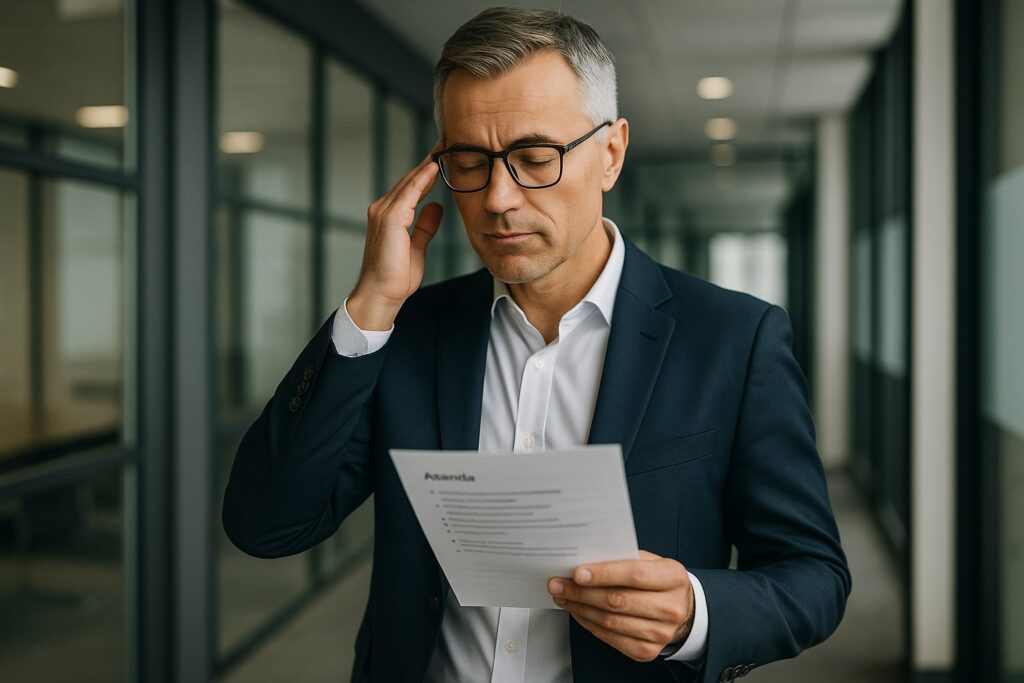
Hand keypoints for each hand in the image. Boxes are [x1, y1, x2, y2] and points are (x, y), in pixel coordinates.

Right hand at [347, 142, 443, 329]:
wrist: (382, 295)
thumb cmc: (396, 277)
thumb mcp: (417, 247)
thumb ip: (425, 226)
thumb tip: (436, 207)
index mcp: (391, 215)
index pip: (413, 186)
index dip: (430, 169)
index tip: (446, 153)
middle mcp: (384, 208)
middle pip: (411, 178)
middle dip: (431, 159)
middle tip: (449, 139)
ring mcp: (384, 212)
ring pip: (410, 181)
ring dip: (428, 163)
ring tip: (445, 145)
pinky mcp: (389, 219)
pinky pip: (408, 193)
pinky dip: (421, 179)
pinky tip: (434, 166)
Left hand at [547, 549, 694, 661]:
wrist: (682, 609)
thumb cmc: (660, 581)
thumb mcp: (652, 561)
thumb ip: (624, 557)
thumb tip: (587, 558)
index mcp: (673, 578)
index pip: (635, 574)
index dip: (603, 574)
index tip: (577, 572)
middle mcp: (670, 608)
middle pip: (618, 601)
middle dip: (582, 592)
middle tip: (558, 584)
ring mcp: (660, 633)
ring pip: (610, 622)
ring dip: (580, 608)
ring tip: (563, 596)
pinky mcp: (647, 651)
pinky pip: (610, 638)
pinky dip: (588, 624)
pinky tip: (578, 611)